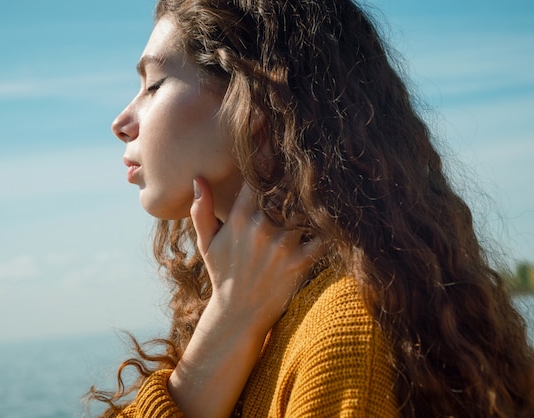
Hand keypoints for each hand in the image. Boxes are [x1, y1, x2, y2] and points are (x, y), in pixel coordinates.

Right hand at [168, 178, 322, 417]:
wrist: (238, 314)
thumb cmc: (223, 274)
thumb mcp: (206, 243)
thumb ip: (200, 210)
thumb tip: (198, 179)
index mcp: (238, 219)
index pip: (255, 178)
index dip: (268, 158)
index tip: (279, 145)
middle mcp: (260, 229)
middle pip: (285, 188)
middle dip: (297, 175)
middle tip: (311, 162)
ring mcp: (281, 247)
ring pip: (305, 209)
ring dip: (314, 199)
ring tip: (327, 185)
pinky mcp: (299, 264)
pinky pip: (322, 238)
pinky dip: (330, 228)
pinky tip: (335, 217)